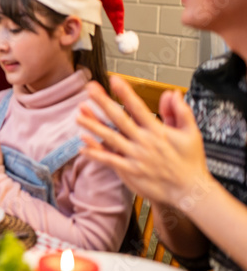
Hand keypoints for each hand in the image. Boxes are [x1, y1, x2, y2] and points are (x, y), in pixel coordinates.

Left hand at [76, 75, 210, 209]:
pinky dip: (96, 154)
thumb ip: (180, 111)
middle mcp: (144, 142)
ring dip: (93, 126)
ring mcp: (135, 157)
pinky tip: (82, 147)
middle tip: (90, 89)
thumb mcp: (191, 133)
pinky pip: (109, 161)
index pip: (138, 107)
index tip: (114, 80)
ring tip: (78, 115)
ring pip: (110, 138)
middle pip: (119, 119)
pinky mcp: (130, 171)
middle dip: (103, 102)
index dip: (126, 93)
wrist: (189, 190)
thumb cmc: (190, 161)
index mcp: (158, 131)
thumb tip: (172, 93)